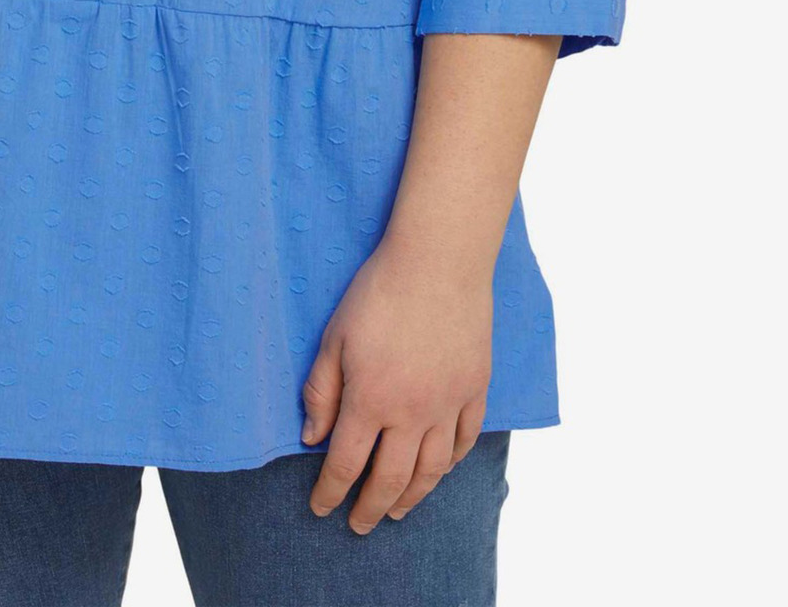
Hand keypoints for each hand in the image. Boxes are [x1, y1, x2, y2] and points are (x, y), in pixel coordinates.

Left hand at [300, 230, 491, 532]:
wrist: (438, 261)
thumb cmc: (378, 292)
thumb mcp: (334, 338)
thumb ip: (321, 391)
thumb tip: (312, 439)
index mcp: (370, 401)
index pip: (346, 464)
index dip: (330, 492)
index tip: (321, 508)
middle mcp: (411, 413)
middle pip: (390, 479)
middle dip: (370, 507)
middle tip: (359, 525)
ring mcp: (448, 404)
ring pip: (432, 470)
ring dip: (412, 497)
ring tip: (397, 510)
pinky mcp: (474, 389)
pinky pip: (465, 440)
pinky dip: (451, 463)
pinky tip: (440, 470)